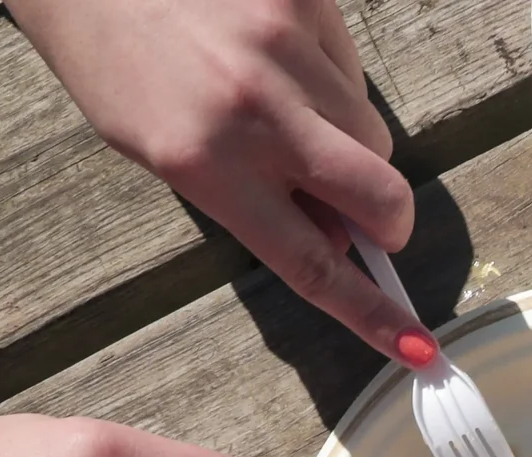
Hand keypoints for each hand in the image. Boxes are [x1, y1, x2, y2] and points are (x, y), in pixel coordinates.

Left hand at [5, 0, 429, 362]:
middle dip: (388, 221)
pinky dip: (327, 76)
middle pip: (380, 196)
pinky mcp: (305, 0)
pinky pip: (350, 65)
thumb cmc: (116, 65)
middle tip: (370, 220)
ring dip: (346, 138)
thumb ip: (254, 201)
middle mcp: (253, 110)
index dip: (371, 313)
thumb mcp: (167, 155)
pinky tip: (275, 54)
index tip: (415, 349)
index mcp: (208, 165)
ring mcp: (285, 48)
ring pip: (372, 129)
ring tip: (284, 106)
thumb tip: (336, 236)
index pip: (312, 263)